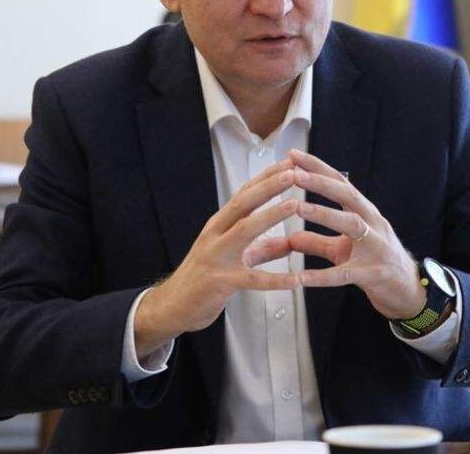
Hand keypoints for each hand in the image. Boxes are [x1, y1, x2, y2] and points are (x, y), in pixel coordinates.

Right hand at [134, 159, 300, 356]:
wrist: (172, 305)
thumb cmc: (203, 278)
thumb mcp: (234, 258)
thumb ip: (263, 250)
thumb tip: (291, 243)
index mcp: (219, 225)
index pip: (244, 194)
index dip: (266, 178)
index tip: (288, 163)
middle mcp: (216, 235)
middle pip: (243, 204)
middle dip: (268, 186)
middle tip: (292, 172)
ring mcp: (217, 257)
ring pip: (244, 231)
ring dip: (270, 215)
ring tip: (295, 205)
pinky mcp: (221, 282)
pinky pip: (253, 280)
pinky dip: (276, 280)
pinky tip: (297, 280)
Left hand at [287, 150, 425, 320]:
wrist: (409, 291)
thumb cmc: (377, 264)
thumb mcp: (343, 250)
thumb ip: (317, 242)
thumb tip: (289, 237)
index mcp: (366, 213)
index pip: (341, 183)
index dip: (318, 168)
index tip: (294, 156)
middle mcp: (373, 224)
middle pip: (348, 196)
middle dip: (321, 183)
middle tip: (295, 174)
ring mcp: (376, 248)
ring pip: (351, 225)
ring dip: (324, 214)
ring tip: (298, 208)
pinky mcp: (373, 274)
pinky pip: (345, 274)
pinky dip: (322, 276)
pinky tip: (302, 278)